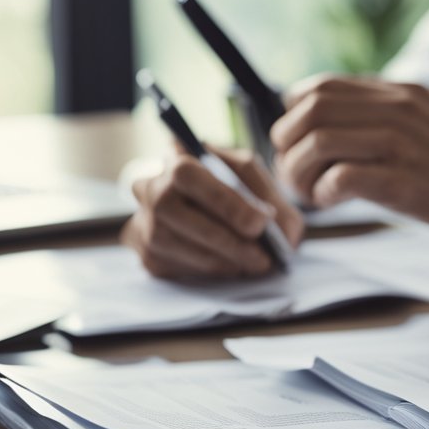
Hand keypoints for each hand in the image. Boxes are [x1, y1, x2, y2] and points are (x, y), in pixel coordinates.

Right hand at [121, 146, 303, 278]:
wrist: (202, 207)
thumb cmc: (230, 187)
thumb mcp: (253, 179)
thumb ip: (270, 198)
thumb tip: (284, 233)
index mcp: (177, 158)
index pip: (189, 175)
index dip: (225, 202)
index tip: (261, 223)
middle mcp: (150, 188)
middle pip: (176, 212)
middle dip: (225, 238)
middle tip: (262, 257)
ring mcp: (144, 223)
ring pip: (171, 243)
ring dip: (219, 259)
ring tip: (255, 264)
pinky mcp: (148, 255)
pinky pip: (172, 266)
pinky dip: (208, 271)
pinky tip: (233, 267)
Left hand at [271, 75, 428, 257]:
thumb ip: (388, 113)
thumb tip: (332, 119)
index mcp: (401, 92)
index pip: (320, 86)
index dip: (294, 116)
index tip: (301, 145)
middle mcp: (399, 109)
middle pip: (311, 109)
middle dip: (287, 145)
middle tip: (297, 175)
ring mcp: (404, 145)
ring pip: (319, 141)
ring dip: (300, 172)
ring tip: (312, 194)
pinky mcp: (408, 184)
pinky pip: (342, 178)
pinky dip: (324, 192)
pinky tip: (334, 203)